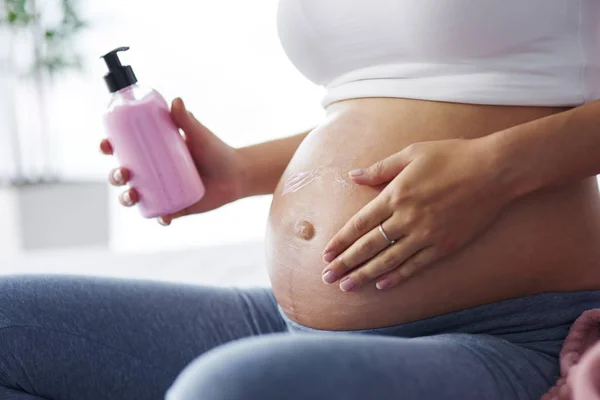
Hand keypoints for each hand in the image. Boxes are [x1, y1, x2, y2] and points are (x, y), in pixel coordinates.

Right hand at [100, 98, 244, 224]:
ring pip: (136, 197)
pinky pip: (162, 215)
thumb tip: (176, 101)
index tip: (105, 144)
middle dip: (115, 176)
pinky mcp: (176, 207)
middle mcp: (153, 172)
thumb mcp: (199, 134)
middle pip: (124, 175)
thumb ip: (186, 119)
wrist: (237, 174)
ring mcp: (162, 191)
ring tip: (132, 195)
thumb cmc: (215, 150)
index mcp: (152, 152)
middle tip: (123, 172)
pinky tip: (163, 218)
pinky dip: (160, 218)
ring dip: (127, 198)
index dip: (109, 147)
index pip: (124, 148)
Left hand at [321, 138, 513, 291]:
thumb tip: (353, 176)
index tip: (325, 255)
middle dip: (345, 263)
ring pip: (388, 260)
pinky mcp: (445, 245)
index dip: (340, 241)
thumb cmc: (452, 156)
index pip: (359, 224)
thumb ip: (380, 168)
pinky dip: (398, 276)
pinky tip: (382, 285)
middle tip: (327, 278)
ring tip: (347, 287)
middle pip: (368, 246)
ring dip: (365, 275)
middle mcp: (406, 218)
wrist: (495, 170)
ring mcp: (426, 234)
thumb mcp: (411, 153)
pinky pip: (416, 265)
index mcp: (395, 195)